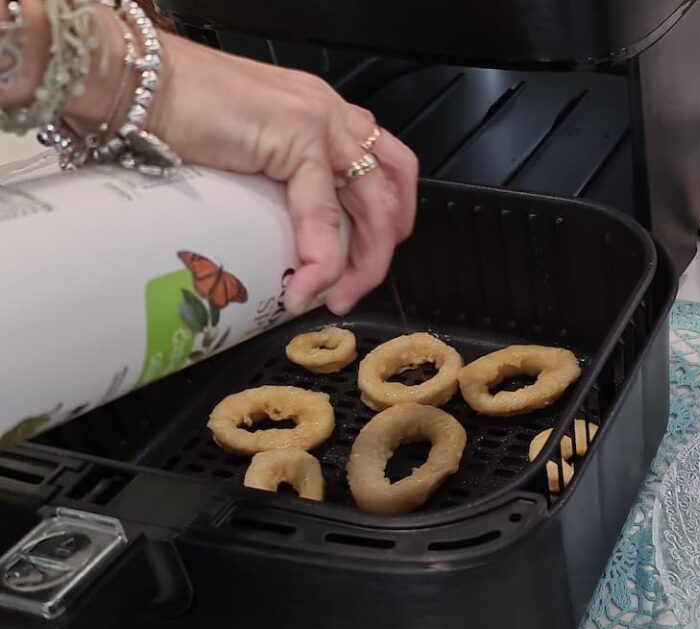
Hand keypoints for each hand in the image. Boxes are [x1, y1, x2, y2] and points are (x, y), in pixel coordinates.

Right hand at [146, 34, 418, 315]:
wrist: (138, 86)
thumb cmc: (178, 119)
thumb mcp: (249, 160)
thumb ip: (278, 190)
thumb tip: (288, 247)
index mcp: (323, 118)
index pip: (381, 175)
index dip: (381, 227)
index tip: (358, 269)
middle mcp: (331, 115)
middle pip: (387, 192)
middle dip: (377, 255)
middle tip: (349, 294)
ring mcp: (320, 120)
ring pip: (372, 203)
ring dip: (361, 263)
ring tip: (335, 298)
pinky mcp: (298, 133)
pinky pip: (323, 212)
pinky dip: (320, 259)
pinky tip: (304, 286)